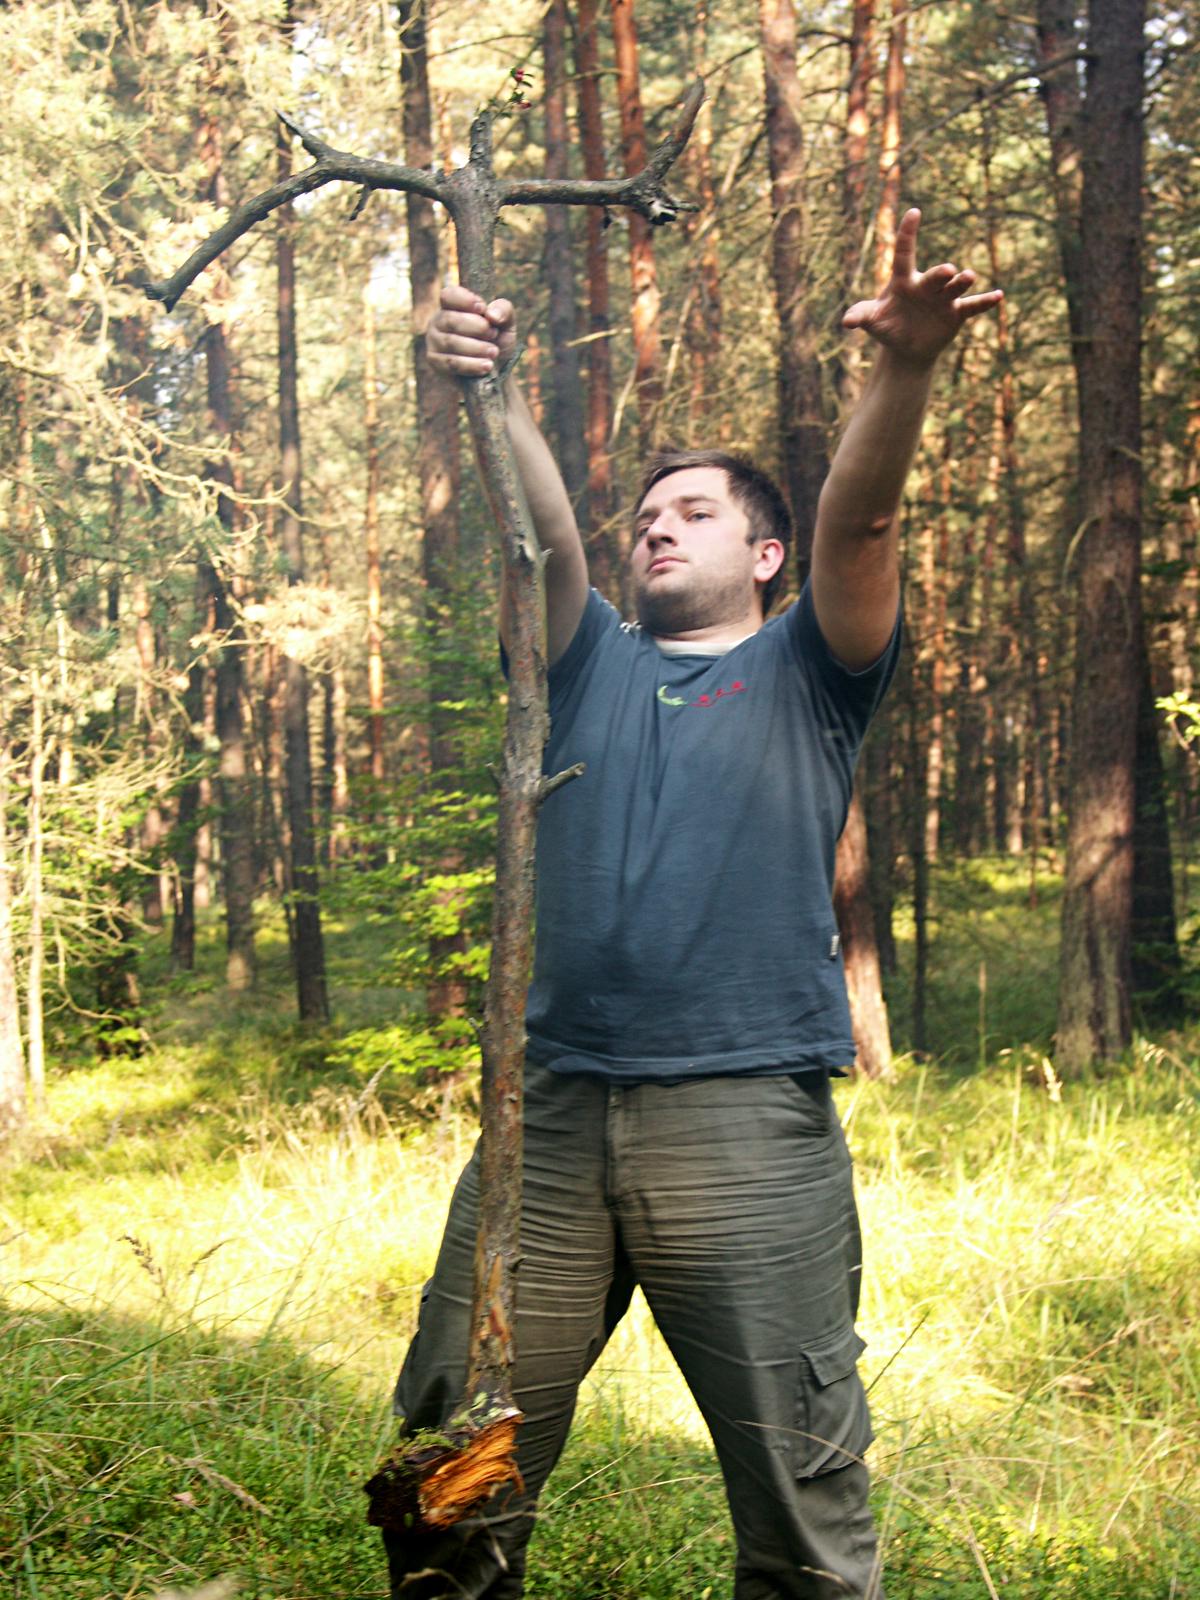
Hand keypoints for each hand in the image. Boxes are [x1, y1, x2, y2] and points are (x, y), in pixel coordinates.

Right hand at [426, 285, 517, 376]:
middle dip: (476, 328)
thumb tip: (491, 315)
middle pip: (451, 320)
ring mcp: (434, 341)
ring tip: (494, 352)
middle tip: (494, 334)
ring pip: (451, 342)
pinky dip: (471, 365)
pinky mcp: (435, 362)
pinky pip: (451, 363)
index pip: (449, 295)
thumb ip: (504, 311)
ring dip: (477, 348)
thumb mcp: (506, 324)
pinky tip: (487, 366)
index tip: (482, 309)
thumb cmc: (496, 342)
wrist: (494, 372)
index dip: (465, 300)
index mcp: (452, 305)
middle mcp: (439, 321)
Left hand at [843, 208, 1001, 368]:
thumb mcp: (872, 320)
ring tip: (968, 276)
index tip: (913, 212)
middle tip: (947, 271)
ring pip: (955, 286)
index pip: (905, 252)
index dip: (908, 233)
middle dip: (941, 273)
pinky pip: (972, 306)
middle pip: (935, 275)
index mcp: (904, 280)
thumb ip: (861, 315)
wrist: (906, 346)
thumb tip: (847, 322)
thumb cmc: (888, 325)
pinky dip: (985, 302)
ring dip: (962, 281)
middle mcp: (927, 285)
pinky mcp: (955, 314)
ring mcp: (943, 298)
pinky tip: (999, 296)